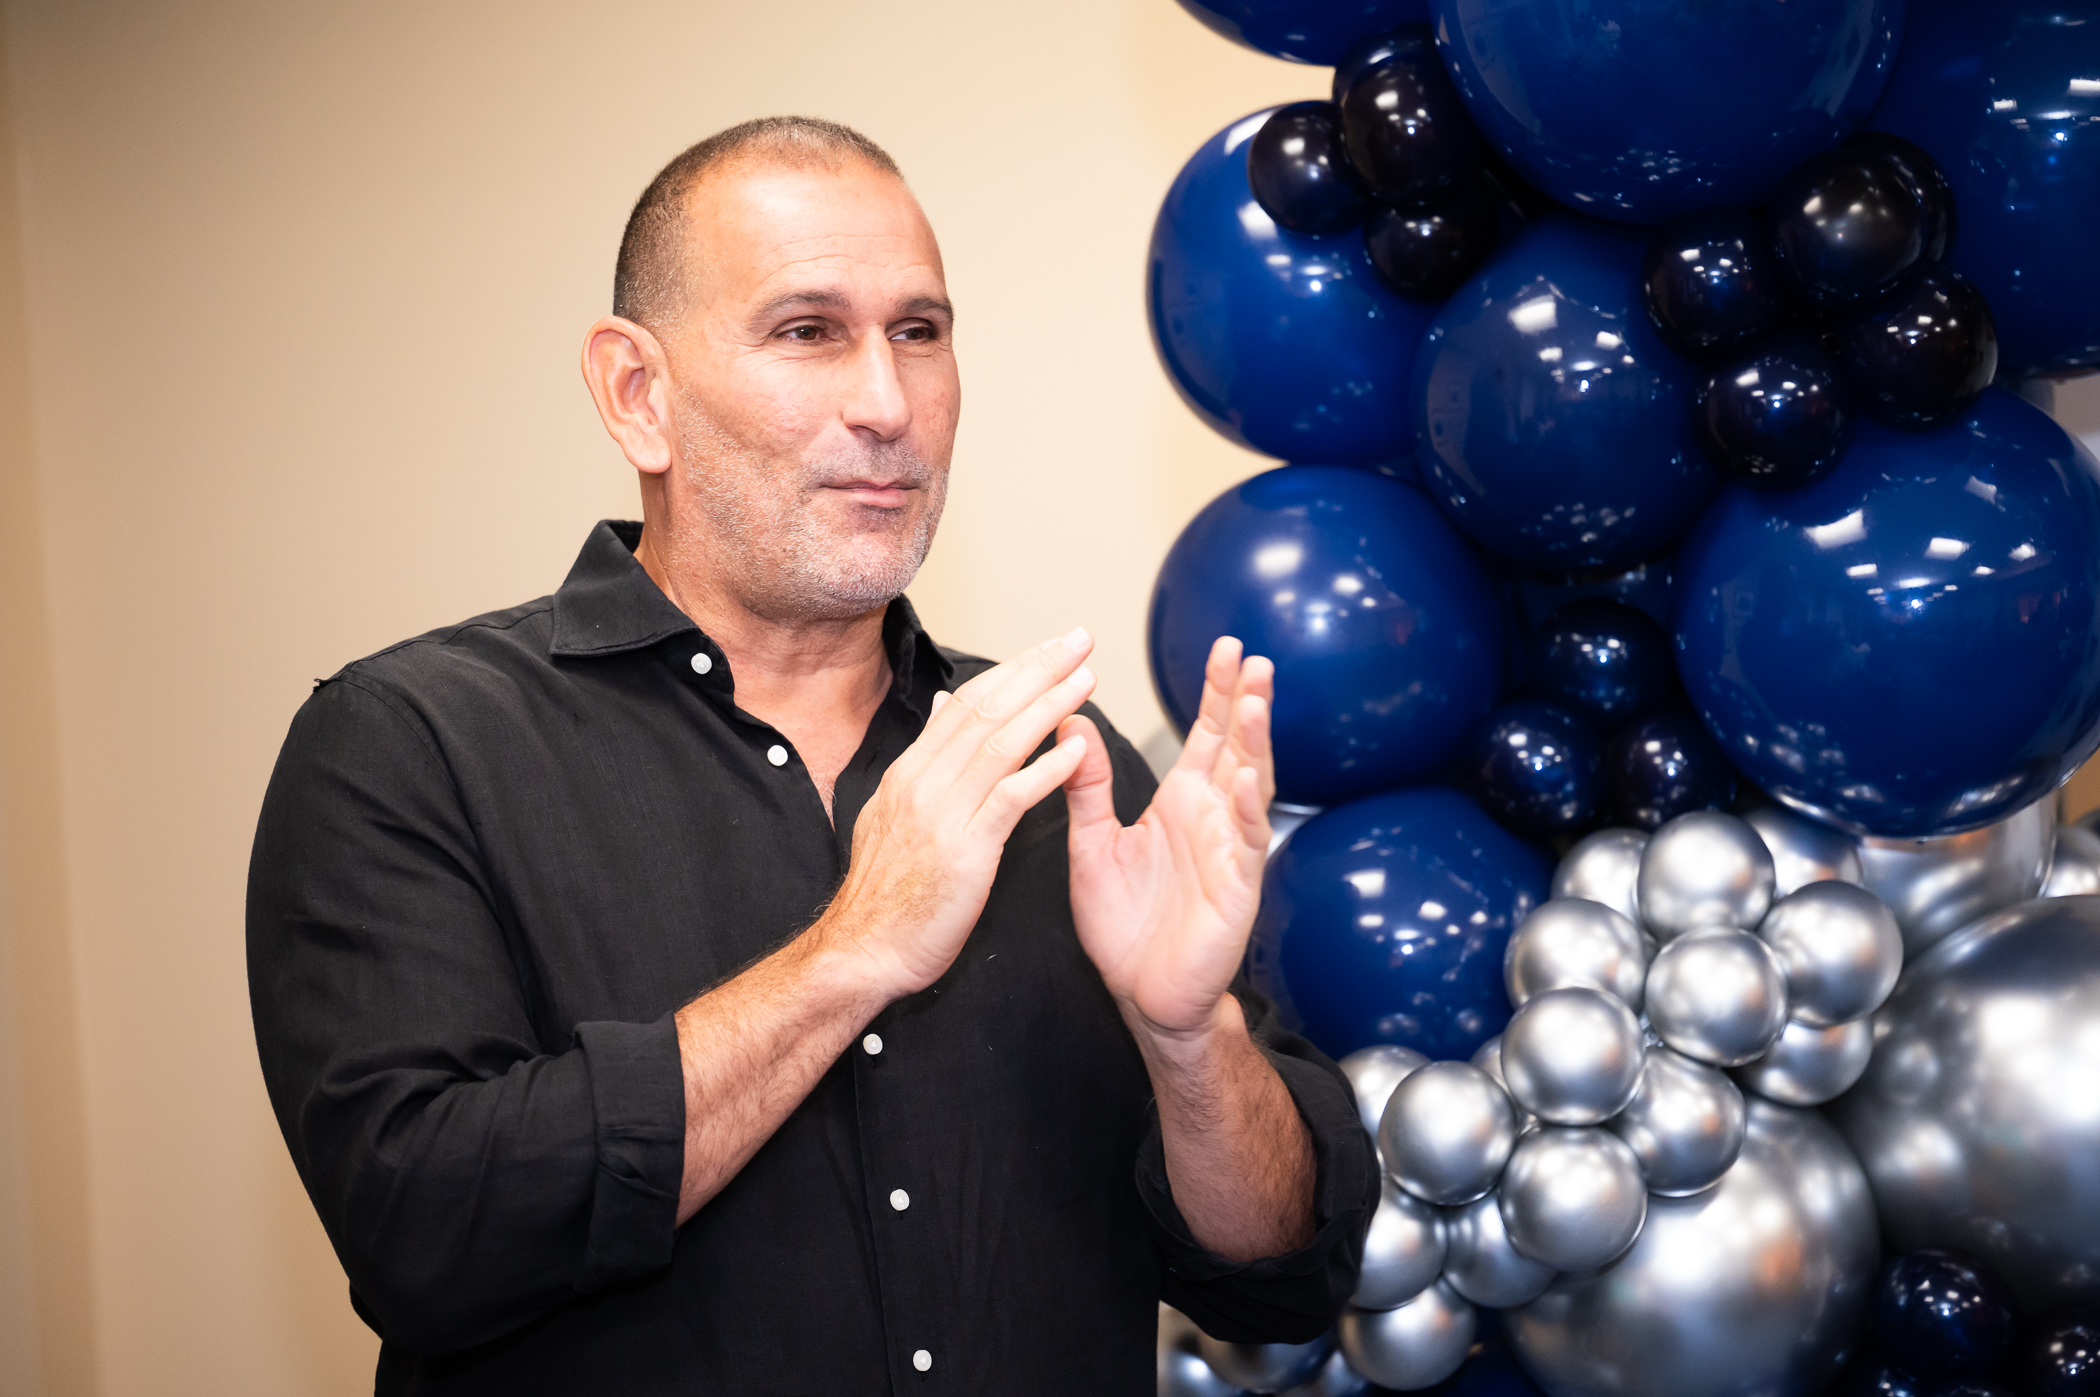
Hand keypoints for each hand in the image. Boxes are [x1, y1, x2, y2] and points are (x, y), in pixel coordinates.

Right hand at [818, 628, 1098, 998]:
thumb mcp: (894, 815)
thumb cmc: (888, 895)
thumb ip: (924, 760)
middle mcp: (924, 783)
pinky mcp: (964, 852)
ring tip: (1087, 680)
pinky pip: (1010, 800)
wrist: (862, 953)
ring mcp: (942, 815)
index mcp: (910, 772)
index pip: (967, 704)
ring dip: (1049, 707)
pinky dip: (1046, 771)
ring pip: (1001, 744)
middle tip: (1080, 640)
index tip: (1050, 647)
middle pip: (987, 710)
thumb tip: (940, 706)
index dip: (1013, 670)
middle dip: (1038, 670)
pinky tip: (1078, 751)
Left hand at [1063, 637, 1273, 1037]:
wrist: (1141, 993)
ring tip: (1255, 700)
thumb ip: (1085, 785)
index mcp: (1182, 802)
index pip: (1206, 735)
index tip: (1225, 647)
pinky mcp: (1236, 891)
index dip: (1216, 692)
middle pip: (1238, 748)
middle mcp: (1213, 819)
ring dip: (1256, 744)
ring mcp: (1229, 852)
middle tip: (1251, 654)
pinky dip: (1246, 811)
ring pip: (1252, 787)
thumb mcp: (1092, 843)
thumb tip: (1070, 722)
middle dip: (1246, 701)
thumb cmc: (1125, 923)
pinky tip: (1245, 780)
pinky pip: (1245, 846)